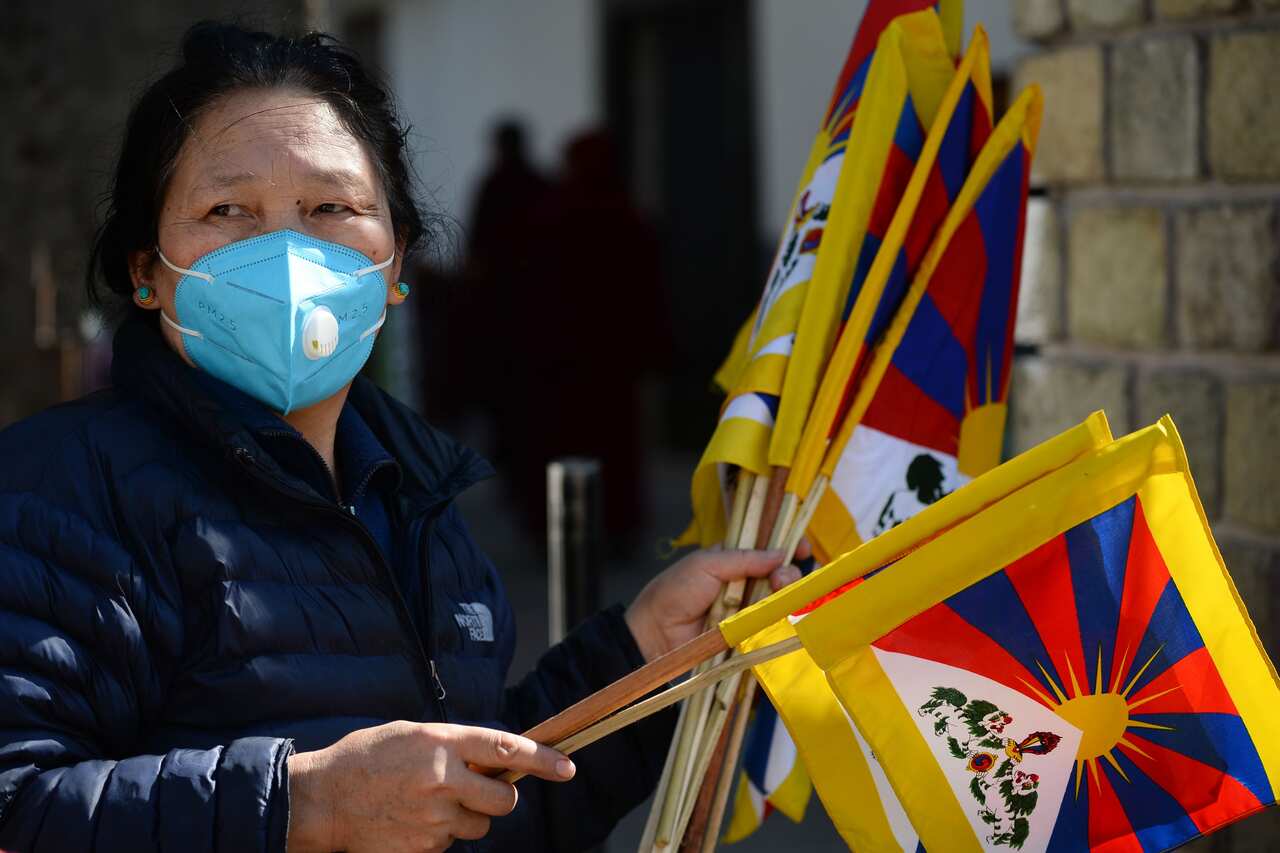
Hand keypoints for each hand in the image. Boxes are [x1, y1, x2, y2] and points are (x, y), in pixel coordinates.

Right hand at [286, 720, 575, 852]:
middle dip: (500, 796)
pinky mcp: (423, 848)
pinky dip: (440, 834)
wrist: (322, 800)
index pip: (506, 749)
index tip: (568, 766)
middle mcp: (442, 780)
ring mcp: (433, 818)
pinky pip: (450, 843)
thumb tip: (491, 760)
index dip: (543, 759)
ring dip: (467, 816)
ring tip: (429, 802)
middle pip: (503, 799)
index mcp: (441, 743)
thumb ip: (453, 746)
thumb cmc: (366, 759)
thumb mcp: (411, 735)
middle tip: (480, 789)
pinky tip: (412, 820)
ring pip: (479, 825)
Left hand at [624, 546, 807, 661]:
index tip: (803, 549)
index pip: (766, 550)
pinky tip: (782, 616)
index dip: (787, 548)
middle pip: (780, 575)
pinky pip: (771, 627)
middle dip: (789, 573)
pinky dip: (780, 621)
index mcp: (732, 560)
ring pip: (780, 601)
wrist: (655, 635)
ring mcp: (746, 611)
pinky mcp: (747, 635)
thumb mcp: (706, 564)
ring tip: (779, 594)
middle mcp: (743, 584)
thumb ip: (744, 558)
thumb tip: (781, 553)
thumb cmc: (674, 592)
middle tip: (782, 579)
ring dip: (786, 595)